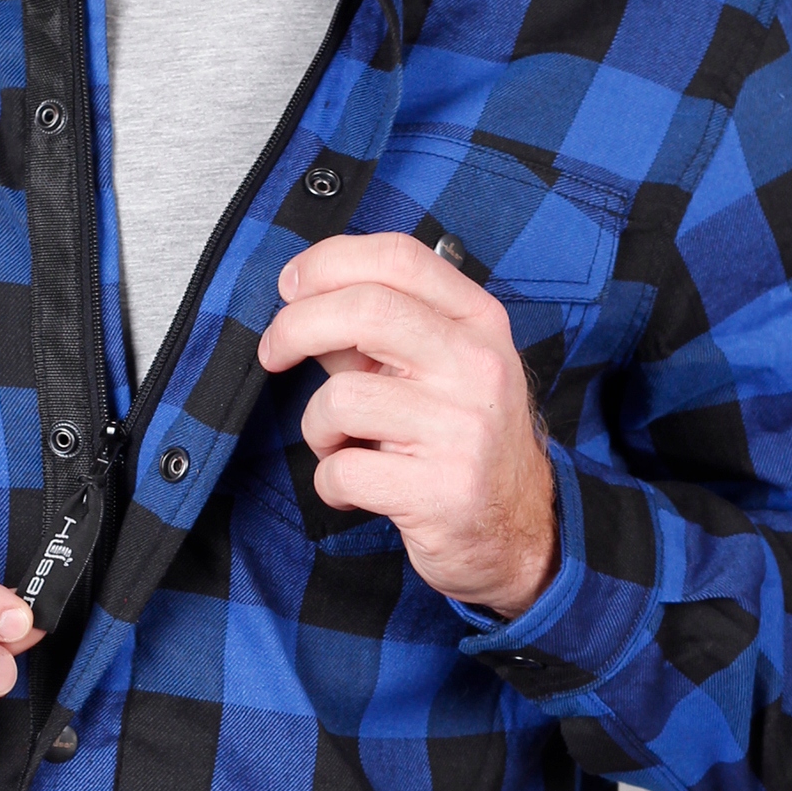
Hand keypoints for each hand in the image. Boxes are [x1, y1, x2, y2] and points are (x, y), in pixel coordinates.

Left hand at [257, 232, 558, 616]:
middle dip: (295, 326)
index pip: (398, 258)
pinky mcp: (441, 491)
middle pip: (365, 309)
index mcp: (478, 324)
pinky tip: (355, 489)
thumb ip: (375, 335)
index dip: (327, 263)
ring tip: (341, 446)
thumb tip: (304, 304)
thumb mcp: (438, 372)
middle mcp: (477, 367)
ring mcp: (463, 429)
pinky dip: (330, 483)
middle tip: (273, 352)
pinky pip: (342, 470)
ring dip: (317, 427)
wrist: (517, 532)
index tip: (290, 288)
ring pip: (341, 398)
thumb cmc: (463, 444)